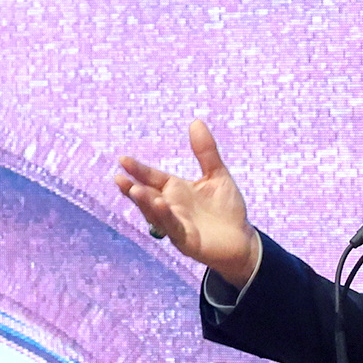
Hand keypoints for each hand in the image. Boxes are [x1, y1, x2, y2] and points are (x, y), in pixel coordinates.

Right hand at [114, 121, 262, 286]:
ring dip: (145, 203)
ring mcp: (175, 225)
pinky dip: (165, 217)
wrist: (243, 240)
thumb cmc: (227, 209)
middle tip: (119, 178)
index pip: (152, 178)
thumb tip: (195, 121)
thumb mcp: (217, 175)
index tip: (122, 160)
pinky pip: (173, 228)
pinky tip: (160, 205)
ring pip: (155, 213)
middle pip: (147, 197)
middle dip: (133, 189)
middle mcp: (170, 207)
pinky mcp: (186, 241)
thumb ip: (205, 151)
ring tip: (136, 190)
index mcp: (175, 190)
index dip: (138, 170)